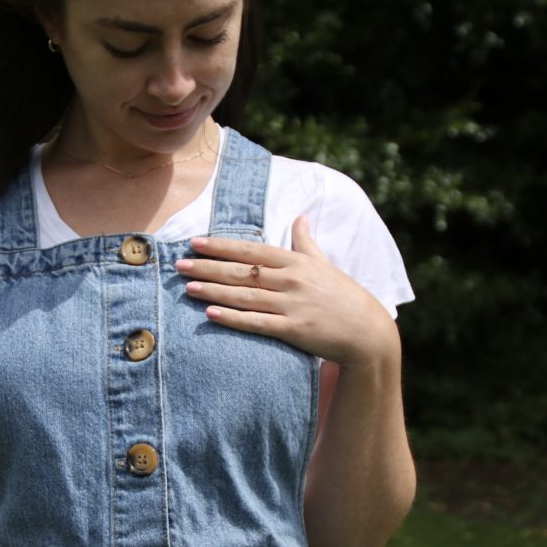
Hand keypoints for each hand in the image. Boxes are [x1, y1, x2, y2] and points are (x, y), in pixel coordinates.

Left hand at [177, 215, 399, 368]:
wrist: (367, 331)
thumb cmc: (343, 295)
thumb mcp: (325, 263)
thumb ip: (306, 241)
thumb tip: (301, 215)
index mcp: (297, 261)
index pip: (252, 250)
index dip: (222, 245)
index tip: (196, 241)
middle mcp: (292, 280)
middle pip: (242, 271)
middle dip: (209, 266)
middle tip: (180, 264)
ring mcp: (292, 305)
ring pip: (245, 295)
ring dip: (213, 290)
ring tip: (187, 287)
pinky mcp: (294, 330)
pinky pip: (257, 322)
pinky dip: (233, 318)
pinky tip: (210, 313)